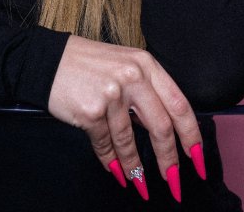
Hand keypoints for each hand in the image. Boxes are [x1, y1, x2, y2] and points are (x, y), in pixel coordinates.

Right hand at [47, 35, 203, 200]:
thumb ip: (145, 91)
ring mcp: (112, 94)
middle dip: (168, 160)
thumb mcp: (124, 65)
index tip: (196, 158)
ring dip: (136, 168)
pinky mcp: (91, 111)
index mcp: (146, 64)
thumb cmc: (86, 64)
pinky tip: (116, 170)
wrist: (46, 60)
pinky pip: (106, 145)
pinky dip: (111, 161)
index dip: (192, 136)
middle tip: (172, 181)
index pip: (180, 104)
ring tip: (139, 182)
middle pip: (162, 127)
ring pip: (130, 141)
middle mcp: (133, 76)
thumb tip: (163, 130)